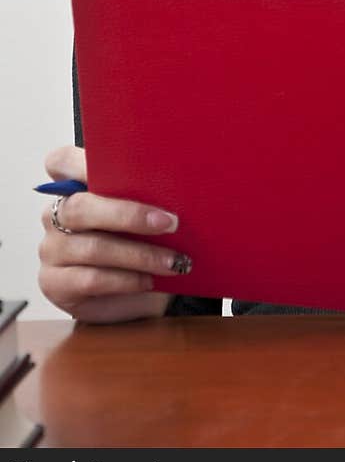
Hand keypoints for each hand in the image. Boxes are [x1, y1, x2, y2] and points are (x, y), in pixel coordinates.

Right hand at [38, 145, 191, 323]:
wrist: (132, 299)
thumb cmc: (137, 245)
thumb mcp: (142, 215)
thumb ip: (142, 194)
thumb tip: (175, 185)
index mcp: (73, 188)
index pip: (63, 162)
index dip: (82, 162)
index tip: (120, 167)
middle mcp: (56, 216)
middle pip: (82, 208)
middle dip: (130, 215)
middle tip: (169, 223)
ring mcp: (52, 250)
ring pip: (93, 247)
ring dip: (139, 255)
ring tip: (172, 261)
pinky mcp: (55, 284)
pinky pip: (91, 279)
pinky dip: (127, 279)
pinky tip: (149, 280)